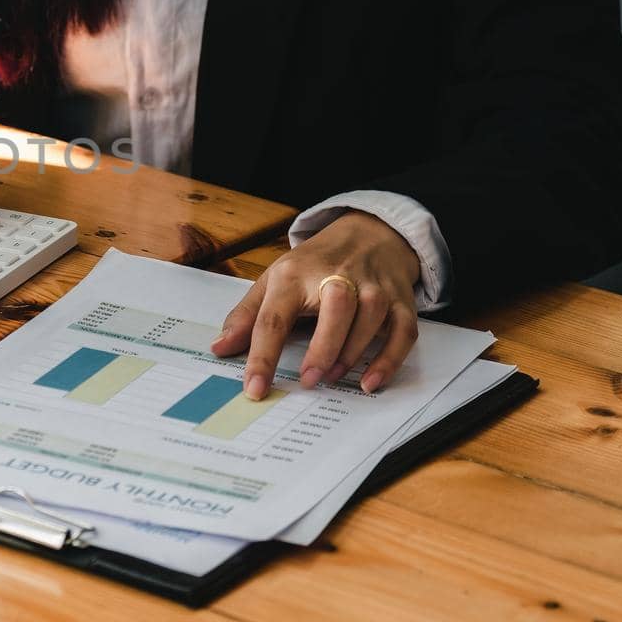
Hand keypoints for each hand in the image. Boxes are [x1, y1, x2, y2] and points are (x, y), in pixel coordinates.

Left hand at [211, 212, 420, 397]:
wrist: (367, 233)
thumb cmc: (314, 264)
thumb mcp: (274, 280)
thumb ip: (247, 316)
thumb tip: (219, 348)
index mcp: (294, 275)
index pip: (274, 317)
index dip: (262, 356)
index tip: (254, 388)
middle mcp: (336, 276)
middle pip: (334, 309)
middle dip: (322, 348)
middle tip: (308, 381)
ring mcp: (372, 287)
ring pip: (369, 320)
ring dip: (351, 354)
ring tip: (332, 378)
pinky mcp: (400, 300)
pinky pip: (402, 332)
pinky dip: (389, 359)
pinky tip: (371, 382)